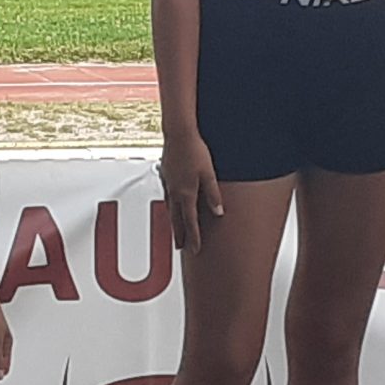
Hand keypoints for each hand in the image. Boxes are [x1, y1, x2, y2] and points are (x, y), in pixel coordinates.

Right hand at [161, 130, 222, 254]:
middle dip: (180, 235)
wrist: (178, 134)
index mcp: (186, 194)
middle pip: (177, 220)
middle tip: (181, 248)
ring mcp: (169, 184)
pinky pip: (168, 197)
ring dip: (173, 223)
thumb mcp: (209, 174)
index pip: (190, 222)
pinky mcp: (166, 176)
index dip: (194, 238)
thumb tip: (218, 212)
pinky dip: (170, 207)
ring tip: (176, 231)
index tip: (195, 250)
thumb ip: (213, 195)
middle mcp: (175, 192)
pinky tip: (171, 206)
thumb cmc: (194, 151)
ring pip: (170, 209)